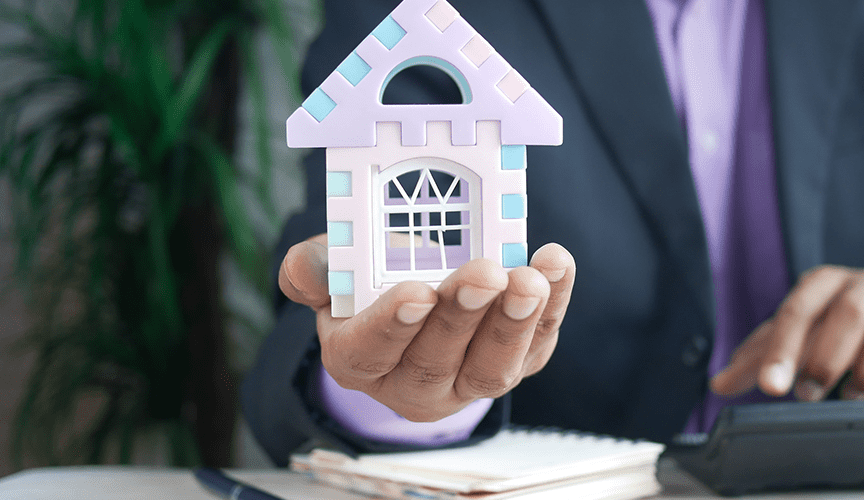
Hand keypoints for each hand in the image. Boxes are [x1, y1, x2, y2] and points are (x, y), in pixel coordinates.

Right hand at [280, 235, 575, 421]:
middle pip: (436, 361)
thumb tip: (308, 266)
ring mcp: (468, 380)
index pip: (371, 352)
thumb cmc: (372, 280)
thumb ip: (315, 268)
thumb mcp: (334, 270)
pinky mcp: (516, 364)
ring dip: (514, 322)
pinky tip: (555, 265)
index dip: (393, 324)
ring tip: (528, 279)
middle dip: (463, 317)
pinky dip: (552, 305)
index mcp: (358, 359)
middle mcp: (413, 383)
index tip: (417, 292)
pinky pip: (537, 343)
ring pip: (492, 367)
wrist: (420, 292)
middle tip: (484, 274)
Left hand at [711, 265, 863, 400]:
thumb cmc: (835, 325)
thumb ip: (758, 358)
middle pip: (849, 312)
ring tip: (852, 395)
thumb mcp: (795, 334)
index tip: (771, 388)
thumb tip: (719, 384)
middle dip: (827, 359)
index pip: (798, 310)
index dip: (783, 350)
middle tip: (809, 395)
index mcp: (824, 282)